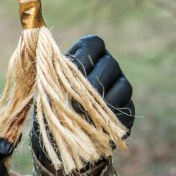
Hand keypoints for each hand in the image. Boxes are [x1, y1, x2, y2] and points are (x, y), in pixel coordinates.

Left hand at [32, 35, 134, 166]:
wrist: (59, 132)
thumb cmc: (50, 104)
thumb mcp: (47, 88)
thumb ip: (54, 79)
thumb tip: (60, 80)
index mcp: (87, 54)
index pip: (94, 44)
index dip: (84, 55)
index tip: (71, 70)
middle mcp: (107, 65)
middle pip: (110, 64)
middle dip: (92, 82)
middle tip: (76, 99)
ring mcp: (120, 85)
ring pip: (123, 86)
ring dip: (103, 101)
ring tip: (85, 113)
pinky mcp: (127, 107)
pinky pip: (127, 108)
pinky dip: (112, 117)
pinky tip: (96, 123)